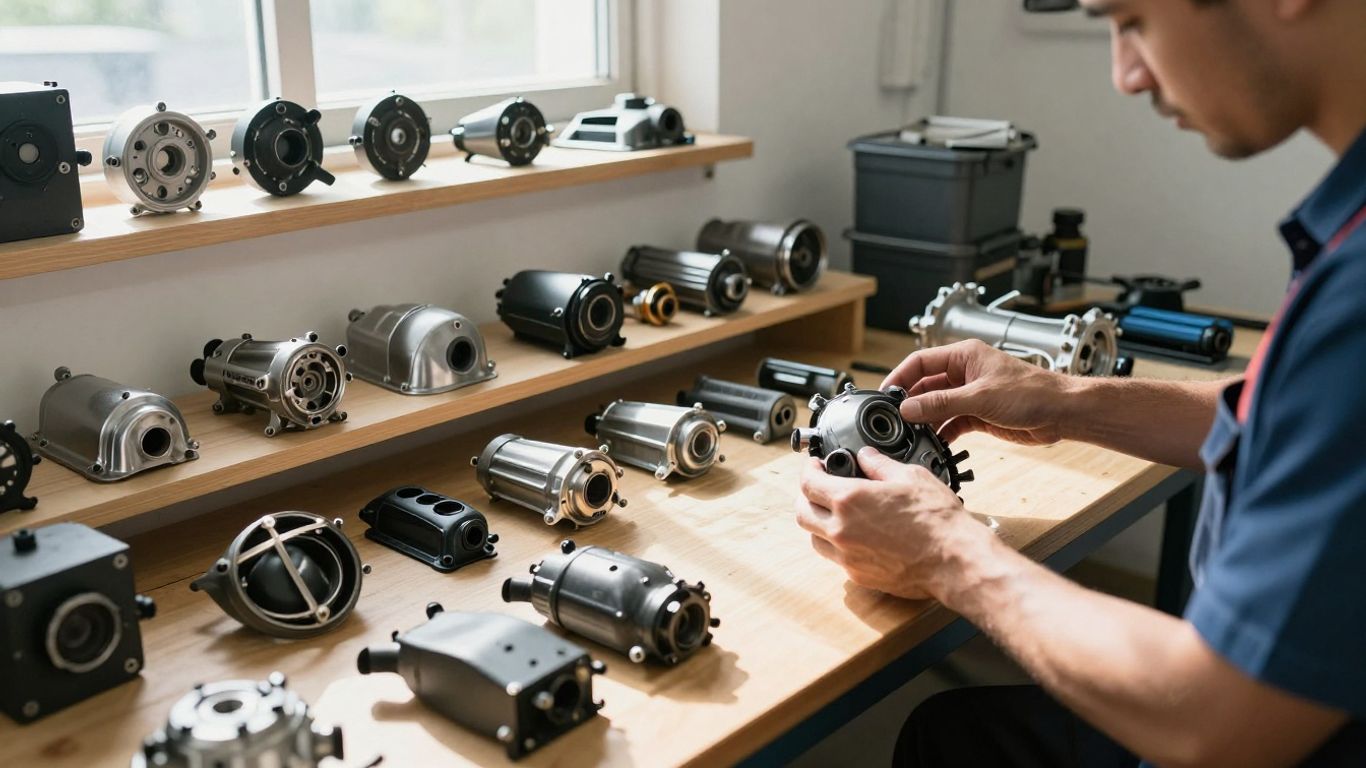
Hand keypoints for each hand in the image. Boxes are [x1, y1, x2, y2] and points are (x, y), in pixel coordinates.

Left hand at [794, 448, 987, 600]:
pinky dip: (837, 545)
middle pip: (802, 512)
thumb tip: (867, 456)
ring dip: (818, 523)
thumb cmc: (937, 520)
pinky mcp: (858, 576)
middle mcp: (841, 530)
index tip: (814, 465)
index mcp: (849, 500)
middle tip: (818, 487)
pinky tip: (855, 536)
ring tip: (834, 513)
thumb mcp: (910, 476)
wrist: (954, 560)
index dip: (808, 469)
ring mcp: (848, 556)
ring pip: (814, 539)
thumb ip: (880, 464)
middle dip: (806, 496)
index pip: (808, 482)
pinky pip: (835, 558)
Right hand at [881, 339, 1070, 444]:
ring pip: (936, 407)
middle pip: (925, 386)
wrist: (1062, 413)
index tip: (884, 395)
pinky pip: (950, 422)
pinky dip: (941, 433)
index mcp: (963, 355)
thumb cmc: (1032, 392)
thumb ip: (941, 403)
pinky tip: (933, 443)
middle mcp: (964, 373)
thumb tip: (908, 408)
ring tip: (911, 435)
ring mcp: (970, 394)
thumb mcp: (979, 397)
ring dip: (925, 421)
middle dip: (910, 403)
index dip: (899, 377)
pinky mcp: (978, 414)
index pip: (919, 362)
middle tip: (894, 421)